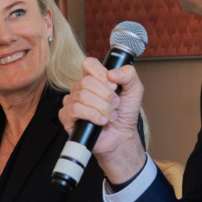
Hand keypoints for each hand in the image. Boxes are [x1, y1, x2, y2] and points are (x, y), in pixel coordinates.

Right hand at [59, 57, 146, 184]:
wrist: (122, 136)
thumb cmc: (125, 114)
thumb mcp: (135, 90)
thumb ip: (129, 75)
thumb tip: (112, 73)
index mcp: (94, 79)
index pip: (89, 64)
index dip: (101, 74)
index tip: (114, 86)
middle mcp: (80, 88)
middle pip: (86, 82)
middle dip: (106, 95)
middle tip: (116, 104)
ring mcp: (72, 102)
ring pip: (82, 96)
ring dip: (102, 107)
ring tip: (111, 115)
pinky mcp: (67, 117)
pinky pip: (75, 109)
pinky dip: (92, 115)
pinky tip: (101, 121)